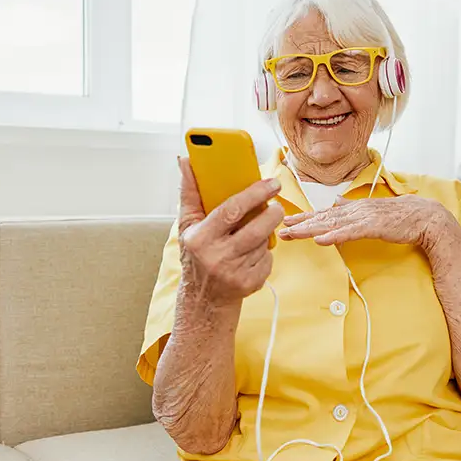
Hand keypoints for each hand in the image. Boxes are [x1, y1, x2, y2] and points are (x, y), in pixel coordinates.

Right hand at [176, 157, 284, 307]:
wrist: (203, 298)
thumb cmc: (197, 255)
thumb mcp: (188, 225)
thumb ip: (189, 193)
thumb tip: (185, 162)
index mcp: (200, 238)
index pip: (231, 210)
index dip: (254, 194)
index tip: (271, 183)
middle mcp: (217, 257)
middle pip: (256, 229)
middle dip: (272, 213)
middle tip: (275, 205)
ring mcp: (235, 273)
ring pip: (263, 243)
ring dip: (265, 233)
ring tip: (255, 231)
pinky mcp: (250, 284)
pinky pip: (268, 259)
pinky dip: (264, 253)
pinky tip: (252, 254)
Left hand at [277, 195, 452, 246]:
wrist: (424, 216)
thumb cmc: (400, 215)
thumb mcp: (371, 210)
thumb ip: (352, 207)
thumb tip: (337, 201)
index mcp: (353, 209)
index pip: (324, 214)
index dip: (305, 218)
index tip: (288, 222)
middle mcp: (354, 211)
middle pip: (322, 218)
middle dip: (301, 224)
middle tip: (281, 230)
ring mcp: (363, 218)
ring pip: (331, 225)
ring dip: (311, 230)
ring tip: (293, 234)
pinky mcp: (372, 227)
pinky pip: (349, 233)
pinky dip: (333, 236)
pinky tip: (320, 240)